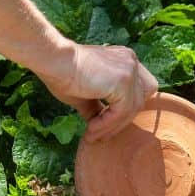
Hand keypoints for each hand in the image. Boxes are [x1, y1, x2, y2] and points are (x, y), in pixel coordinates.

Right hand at [38, 41, 157, 142]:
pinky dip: (107, 124)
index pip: (138, 90)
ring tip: (91, 135)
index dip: (126, 109)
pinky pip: (121, 112)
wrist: (54, 62)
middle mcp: (131, 61)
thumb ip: (97, 106)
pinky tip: (91, 129)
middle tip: (100, 135)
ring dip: (111, 127)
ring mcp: (130, 70)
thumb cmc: (63, 74)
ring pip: (131, 109)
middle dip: (122, 121)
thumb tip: (98, 124)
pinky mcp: (124, 81)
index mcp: (124, 60)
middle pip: (140, 100)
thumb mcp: (85, 94)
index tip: (105, 125)